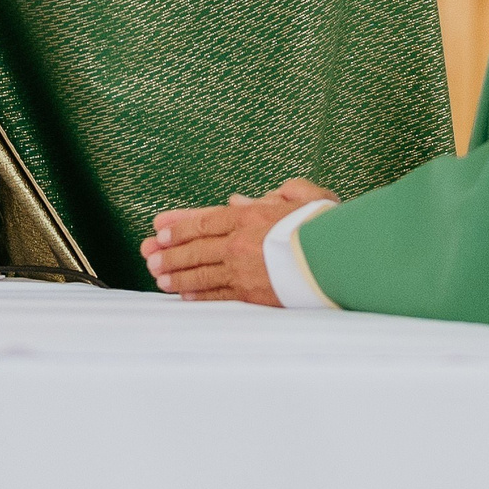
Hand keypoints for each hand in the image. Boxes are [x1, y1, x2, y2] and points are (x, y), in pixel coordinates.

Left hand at [140, 178, 334, 304]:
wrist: (339, 260)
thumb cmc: (325, 226)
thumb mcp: (302, 195)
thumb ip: (272, 194)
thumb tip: (242, 200)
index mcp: (250, 216)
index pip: (205, 220)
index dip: (180, 226)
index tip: (160, 229)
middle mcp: (240, 243)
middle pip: (196, 248)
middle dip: (169, 252)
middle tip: (149, 256)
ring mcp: (244, 271)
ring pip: (201, 273)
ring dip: (177, 274)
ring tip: (158, 276)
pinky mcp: (253, 294)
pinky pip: (218, 294)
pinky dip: (199, 294)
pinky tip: (185, 294)